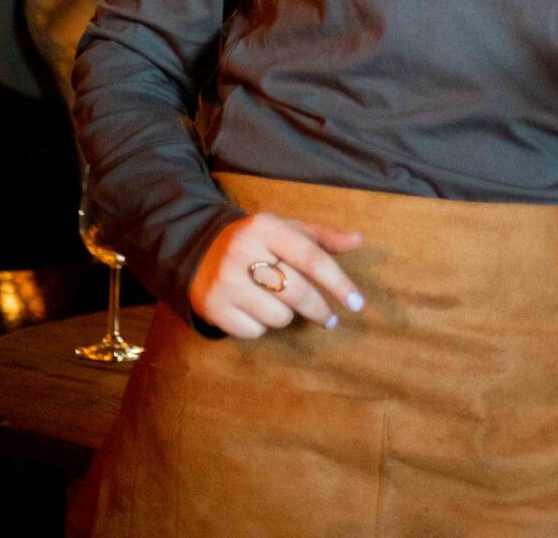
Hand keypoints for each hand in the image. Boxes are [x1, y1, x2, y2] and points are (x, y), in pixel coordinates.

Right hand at [188, 212, 364, 339]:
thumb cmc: (256, 241)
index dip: (337, 281)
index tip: (357, 303)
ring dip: (286, 315)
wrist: (199, 250)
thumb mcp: (286, 230)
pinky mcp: (213, 307)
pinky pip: (254, 331)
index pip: (310, 257)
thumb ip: (321, 237)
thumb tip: (358, 240)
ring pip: (277, 316)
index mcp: (265, 227)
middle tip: (330, 319)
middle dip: (319, 309)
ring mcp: (225, 281)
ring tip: (277, 301)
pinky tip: (254, 310)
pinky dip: (262, 326)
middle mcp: (243, 252)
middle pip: (296, 291)